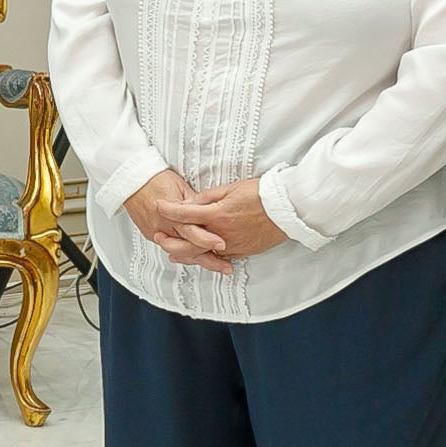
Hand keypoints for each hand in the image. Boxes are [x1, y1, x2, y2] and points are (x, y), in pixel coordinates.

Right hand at [121, 169, 229, 271]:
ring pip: (180, 252)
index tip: (223, 244)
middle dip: (208, 259)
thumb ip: (196, 202)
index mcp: (172, 212)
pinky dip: (184, 253)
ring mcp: (156, 232)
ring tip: (216, 265)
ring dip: (198, 260)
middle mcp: (163, 225)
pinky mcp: (151, 235)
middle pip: (188, 247)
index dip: (208, 239)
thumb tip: (211, 211)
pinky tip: (196, 258)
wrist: (131, 181)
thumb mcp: (181, 186)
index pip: (192, 230)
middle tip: (225, 266)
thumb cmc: (155, 179)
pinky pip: (170, 248)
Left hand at [146, 176, 289, 269]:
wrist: (287, 209)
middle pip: (188, 241)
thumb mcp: (231, 188)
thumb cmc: (261, 194)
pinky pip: (218, 257)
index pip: (184, 213)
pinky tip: (197, 257)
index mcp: (217, 214)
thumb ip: (208, 197)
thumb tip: (191, 203)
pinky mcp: (241, 252)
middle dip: (170, 239)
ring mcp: (231, 245)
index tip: (157, 205)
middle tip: (157, 236)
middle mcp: (221, 233)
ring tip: (172, 253)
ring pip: (201, 254)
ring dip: (184, 253)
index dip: (168, 209)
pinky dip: (205, 257)